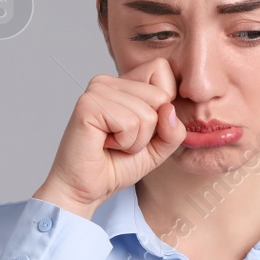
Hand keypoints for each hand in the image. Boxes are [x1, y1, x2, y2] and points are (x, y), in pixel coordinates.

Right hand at [33, 57, 186, 217]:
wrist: (86, 189)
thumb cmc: (117, 166)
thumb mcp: (159, 147)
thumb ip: (174, 128)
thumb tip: (168, 108)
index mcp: (124, 83)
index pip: (162, 70)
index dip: (164, 106)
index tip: (142, 128)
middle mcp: (108, 81)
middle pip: (160, 95)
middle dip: (151, 130)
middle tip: (124, 140)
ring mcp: (96, 90)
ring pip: (147, 113)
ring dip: (136, 141)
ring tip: (113, 144)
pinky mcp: (88, 105)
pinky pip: (130, 123)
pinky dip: (125, 143)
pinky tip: (104, 144)